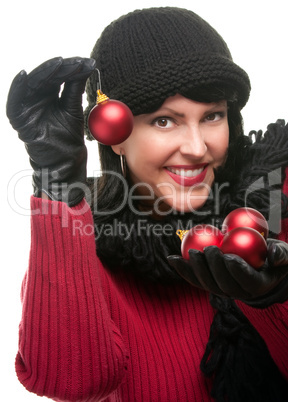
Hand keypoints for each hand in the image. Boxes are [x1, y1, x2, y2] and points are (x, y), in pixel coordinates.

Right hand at [6, 57, 95, 205]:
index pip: (58, 76)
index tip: (85, 62)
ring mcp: (28, 106)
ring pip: (32, 84)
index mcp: (51, 95)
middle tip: (75, 62)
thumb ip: (75, 88)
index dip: (69, 67)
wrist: (66, 161)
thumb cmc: (69, 138)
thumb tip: (86, 64)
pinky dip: (17, 88)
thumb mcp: (74, 109)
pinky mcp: (19, 117)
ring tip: (58, 64)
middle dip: (60, 68)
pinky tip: (25, 76)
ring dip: (43, 73)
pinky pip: (14, 100)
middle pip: (45, 77)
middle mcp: (38, 97)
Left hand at [167, 239, 287, 307]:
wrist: (260, 266)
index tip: (229, 257)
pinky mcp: (209, 284)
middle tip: (211, 249)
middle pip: (224, 284)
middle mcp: (239, 293)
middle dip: (215, 268)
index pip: (246, 280)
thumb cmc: (273, 257)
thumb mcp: (284, 254)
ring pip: (207, 284)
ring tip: (192, 253)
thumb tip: (273, 256)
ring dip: (197, 270)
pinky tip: (172, 258)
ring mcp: (222, 290)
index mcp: (257, 285)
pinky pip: (195, 279)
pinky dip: (183, 270)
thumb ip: (281, 254)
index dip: (236, 271)